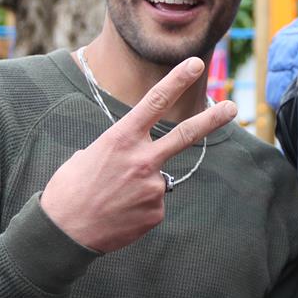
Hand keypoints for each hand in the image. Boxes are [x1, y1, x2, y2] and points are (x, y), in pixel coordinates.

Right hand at [41, 57, 236, 252]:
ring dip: (139, 185)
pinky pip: (154, 202)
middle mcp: (142, 159)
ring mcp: (152, 186)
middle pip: (185, 134)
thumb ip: (117, 149)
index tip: (196, 64)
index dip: (177, 80)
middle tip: (234, 107)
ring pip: (157, 177)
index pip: (155, 102)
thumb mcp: (87, 156)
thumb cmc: (68, 190)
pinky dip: (139, 206)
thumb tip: (131, 155)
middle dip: (212, 119)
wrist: (63, 233)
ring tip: (113, 198)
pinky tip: (119, 213)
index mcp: (120, 138)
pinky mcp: (156, 211)